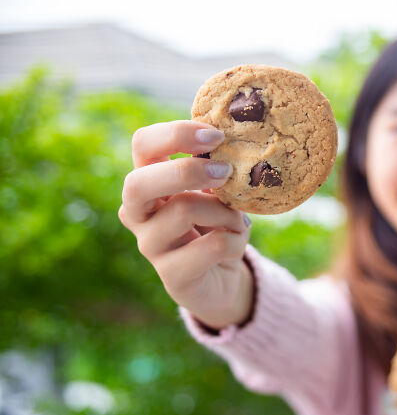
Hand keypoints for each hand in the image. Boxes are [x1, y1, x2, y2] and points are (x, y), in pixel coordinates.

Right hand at [118, 120, 253, 328]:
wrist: (221, 280)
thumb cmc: (216, 225)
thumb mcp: (218, 193)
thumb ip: (215, 170)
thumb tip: (231, 145)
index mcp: (148, 181)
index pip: (143, 144)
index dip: (176, 134)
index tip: (216, 136)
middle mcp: (139, 212)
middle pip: (138, 182)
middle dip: (186, 172)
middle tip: (225, 171)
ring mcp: (149, 245)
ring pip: (184, 210)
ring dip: (225, 211)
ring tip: (238, 220)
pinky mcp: (171, 275)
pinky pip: (212, 244)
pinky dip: (235, 240)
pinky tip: (236, 243)